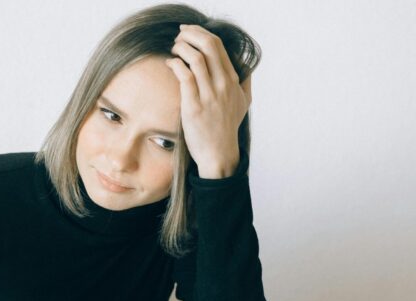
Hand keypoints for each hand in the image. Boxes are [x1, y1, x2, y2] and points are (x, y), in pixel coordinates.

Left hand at [165, 24, 251, 178]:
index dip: (201, 33)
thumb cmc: (227, 128)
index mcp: (233, 80)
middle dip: (191, 34)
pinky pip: (185, 77)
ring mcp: (209, 96)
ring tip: (173, 48)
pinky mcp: (194, 107)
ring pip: (197, 59)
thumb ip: (245, 82)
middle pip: (209, 46)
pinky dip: (176, 64)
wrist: (219, 154)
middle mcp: (223, 85)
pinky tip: (170, 63)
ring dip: (181, 47)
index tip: (189, 31)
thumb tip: (245, 67)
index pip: (219, 46)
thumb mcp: (243, 103)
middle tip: (179, 36)